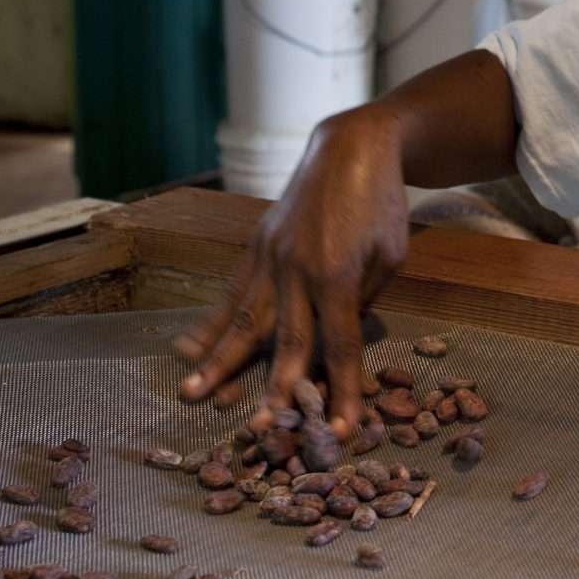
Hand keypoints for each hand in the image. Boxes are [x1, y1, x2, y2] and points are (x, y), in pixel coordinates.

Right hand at [175, 107, 408, 431]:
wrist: (350, 147)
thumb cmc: (381, 205)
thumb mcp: (390, 255)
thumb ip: (365, 300)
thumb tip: (337, 340)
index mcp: (339, 273)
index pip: (341, 346)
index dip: (343, 391)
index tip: (342, 431)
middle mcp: (296, 268)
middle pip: (285, 340)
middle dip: (273, 389)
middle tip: (261, 430)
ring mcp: (270, 256)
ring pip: (244, 318)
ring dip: (220, 360)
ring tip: (195, 394)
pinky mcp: (255, 246)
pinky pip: (231, 291)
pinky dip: (210, 321)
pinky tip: (187, 347)